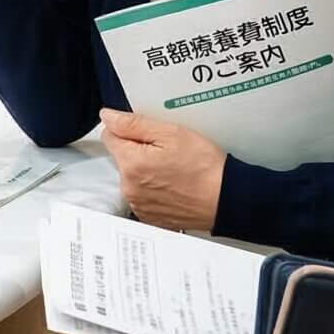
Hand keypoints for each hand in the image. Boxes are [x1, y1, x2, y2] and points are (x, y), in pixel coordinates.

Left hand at [99, 109, 224, 231]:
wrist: (226, 199)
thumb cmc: (204, 167)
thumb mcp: (171, 132)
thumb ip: (133, 124)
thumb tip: (108, 117)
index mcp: (131, 164)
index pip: (109, 136)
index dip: (127, 129)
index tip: (146, 133)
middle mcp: (129, 188)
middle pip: (120, 158)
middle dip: (137, 150)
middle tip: (165, 150)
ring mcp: (138, 204)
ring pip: (131, 176)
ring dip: (144, 170)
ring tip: (171, 168)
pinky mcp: (149, 216)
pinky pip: (141, 195)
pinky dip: (152, 188)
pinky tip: (172, 184)